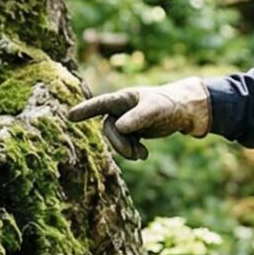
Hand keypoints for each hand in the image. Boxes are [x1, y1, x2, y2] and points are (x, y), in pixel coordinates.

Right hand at [67, 77, 211, 159]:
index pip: (101, 104)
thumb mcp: (155, 110)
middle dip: (119, 143)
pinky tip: (144, 155)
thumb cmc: (168, 103)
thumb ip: (138, 118)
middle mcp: (121, 109)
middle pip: (109, 128)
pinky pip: (125, 144)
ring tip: (142, 156)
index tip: (70, 116)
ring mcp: (126, 120)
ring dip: (126, 150)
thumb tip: (119, 127)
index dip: (85, 110)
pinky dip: (133, 152)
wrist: (183, 110)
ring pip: (116, 139)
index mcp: (123, 98)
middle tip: (134, 154)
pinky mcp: (133, 131)